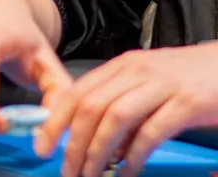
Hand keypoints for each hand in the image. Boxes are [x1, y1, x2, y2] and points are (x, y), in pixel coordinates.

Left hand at [36, 42, 217, 176]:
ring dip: (98, 151)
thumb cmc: (188, 78)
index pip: (76, 92)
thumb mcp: (148, 83)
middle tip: (67, 171)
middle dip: (73, 143)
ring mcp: (162, 86)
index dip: (55, 120)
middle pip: (90, 107)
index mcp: (123, 66)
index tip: (42, 146)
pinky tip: (126, 172)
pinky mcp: (187, 103)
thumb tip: (98, 142)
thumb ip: (122, 103)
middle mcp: (137, 71)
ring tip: (90, 175)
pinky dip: (134, 155)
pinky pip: (151, 131)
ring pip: (115, 118)